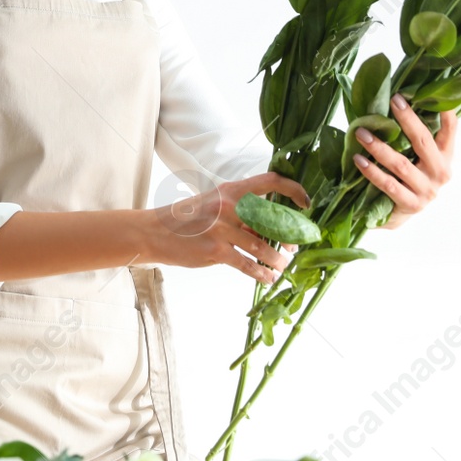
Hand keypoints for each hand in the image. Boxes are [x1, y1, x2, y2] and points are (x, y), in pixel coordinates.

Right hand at [149, 172, 310, 282]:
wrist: (154, 232)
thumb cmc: (186, 219)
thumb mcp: (213, 204)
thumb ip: (239, 213)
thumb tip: (268, 228)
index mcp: (230, 190)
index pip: (271, 181)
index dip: (294, 190)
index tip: (306, 204)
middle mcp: (228, 206)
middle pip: (273, 219)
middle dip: (289, 237)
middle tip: (293, 248)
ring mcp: (222, 229)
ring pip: (263, 247)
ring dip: (278, 260)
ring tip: (282, 267)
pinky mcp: (216, 251)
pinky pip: (248, 265)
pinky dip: (262, 274)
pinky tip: (268, 279)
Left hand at [352, 94, 457, 229]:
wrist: (401, 214)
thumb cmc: (407, 178)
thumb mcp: (416, 158)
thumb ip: (412, 137)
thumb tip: (393, 103)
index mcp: (445, 157)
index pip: (450, 131)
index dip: (445, 113)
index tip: (434, 92)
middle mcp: (440, 173)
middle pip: (423, 142)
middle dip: (408, 119)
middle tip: (393, 100)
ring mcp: (426, 190)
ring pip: (401, 164)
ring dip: (379, 147)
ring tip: (361, 133)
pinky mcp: (411, 204)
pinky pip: (388, 185)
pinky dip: (372, 172)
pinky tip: (358, 161)